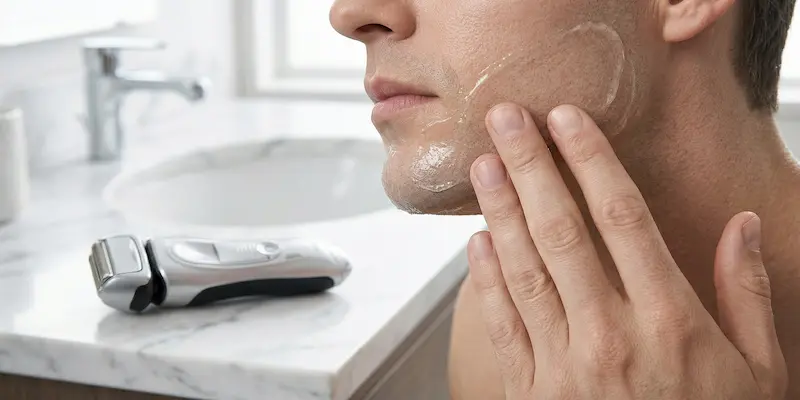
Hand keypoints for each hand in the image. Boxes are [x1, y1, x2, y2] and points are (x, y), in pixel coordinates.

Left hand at [466, 103, 787, 398]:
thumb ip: (747, 296)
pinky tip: (477, 242)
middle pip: (561, 232)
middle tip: (505, 119)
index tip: (568, 120)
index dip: (590, 161)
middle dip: (530, 167)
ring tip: (484, 165)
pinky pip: (504, 326)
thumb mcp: (763, 374)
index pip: (621, 219)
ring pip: (523, 271)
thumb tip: (741, 227)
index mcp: (670, 322)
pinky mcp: (532, 394)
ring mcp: (564, 366)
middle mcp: (610, 335)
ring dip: (501, 211)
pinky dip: (486, 281)